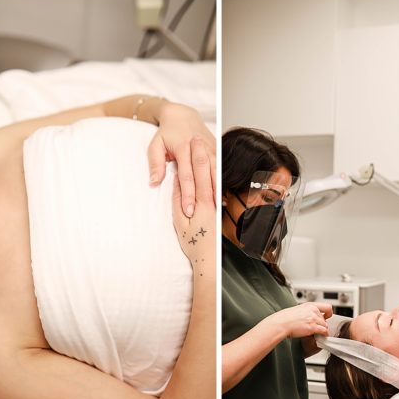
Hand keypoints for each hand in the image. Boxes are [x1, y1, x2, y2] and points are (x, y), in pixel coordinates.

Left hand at [149, 102, 216, 217]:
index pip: (186, 176)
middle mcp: (199, 148)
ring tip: (219, 208)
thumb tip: (153, 183)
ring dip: (219, 190)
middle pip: (205, 176)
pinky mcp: (218, 149)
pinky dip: (224, 181)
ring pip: (217, 172)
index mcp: (183, 148)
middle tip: (206, 215)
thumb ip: (155, 164)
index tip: (188, 210)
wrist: (182, 116)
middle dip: (206, 196)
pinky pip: (222, 167)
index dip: (187, 194)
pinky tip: (225, 195)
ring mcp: (211, 148)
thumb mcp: (155, 146)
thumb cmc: (167, 133)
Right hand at [171, 137, 216, 272]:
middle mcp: (212, 202)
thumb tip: (177, 182)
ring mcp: (217, 205)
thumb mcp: (180, 225)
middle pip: (210, 173)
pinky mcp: (220, 210)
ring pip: (217, 180)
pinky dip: (219, 179)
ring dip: (212, 163)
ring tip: (208, 146)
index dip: (197, 157)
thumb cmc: (193, 244)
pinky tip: (217, 171)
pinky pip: (221, 190)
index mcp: (201, 204)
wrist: (209, 261)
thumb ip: (178, 201)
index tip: (194, 141)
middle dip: (204, 154)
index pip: (199, 174)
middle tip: (200, 137)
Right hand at [263, 302, 333, 338]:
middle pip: (325, 319)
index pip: (327, 307)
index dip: (329, 313)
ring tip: (318, 333)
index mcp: (310, 305)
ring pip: (325, 325)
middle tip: (318, 328)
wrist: (281, 323)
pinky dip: (324, 334)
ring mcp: (313, 319)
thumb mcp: (298, 310)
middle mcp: (313, 310)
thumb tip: (310, 316)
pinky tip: (322, 336)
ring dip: (323, 330)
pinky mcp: (313, 327)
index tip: (327, 316)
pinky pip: (324, 331)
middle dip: (322, 324)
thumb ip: (306, 312)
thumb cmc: (286, 318)